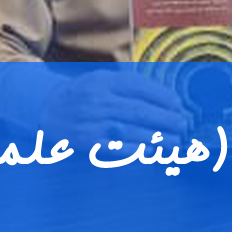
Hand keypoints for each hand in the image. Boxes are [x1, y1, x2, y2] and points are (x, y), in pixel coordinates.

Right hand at [39, 69, 189, 148]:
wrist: (47, 109)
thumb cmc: (83, 93)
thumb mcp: (102, 79)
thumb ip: (130, 86)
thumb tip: (166, 97)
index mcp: (102, 81)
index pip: (138, 87)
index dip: (161, 96)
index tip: (178, 103)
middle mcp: (96, 101)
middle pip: (138, 110)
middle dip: (165, 119)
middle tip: (184, 125)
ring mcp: (91, 123)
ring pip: (130, 131)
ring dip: (157, 138)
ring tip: (176, 142)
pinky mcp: (87, 143)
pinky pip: (115, 149)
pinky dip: (135, 151)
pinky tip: (151, 152)